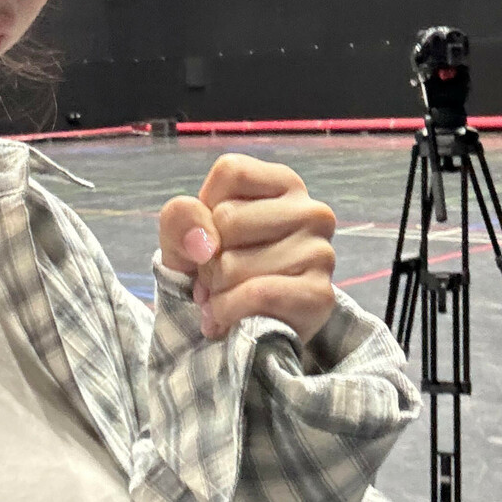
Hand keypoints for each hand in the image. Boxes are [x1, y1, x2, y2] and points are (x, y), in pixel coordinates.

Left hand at [157, 152, 339, 343]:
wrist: (249, 330)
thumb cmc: (219, 267)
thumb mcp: (185, 234)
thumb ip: (180, 219)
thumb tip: (204, 244)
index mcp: (284, 183)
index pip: (231, 171)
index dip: (207, 207)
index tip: (213, 233)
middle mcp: (312, 211)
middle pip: (228, 218)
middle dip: (208, 256)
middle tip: (216, 274)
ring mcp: (320, 252)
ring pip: (234, 264)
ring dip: (215, 290)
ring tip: (225, 296)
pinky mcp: (320, 294)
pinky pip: (256, 295)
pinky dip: (227, 311)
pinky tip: (228, 317)